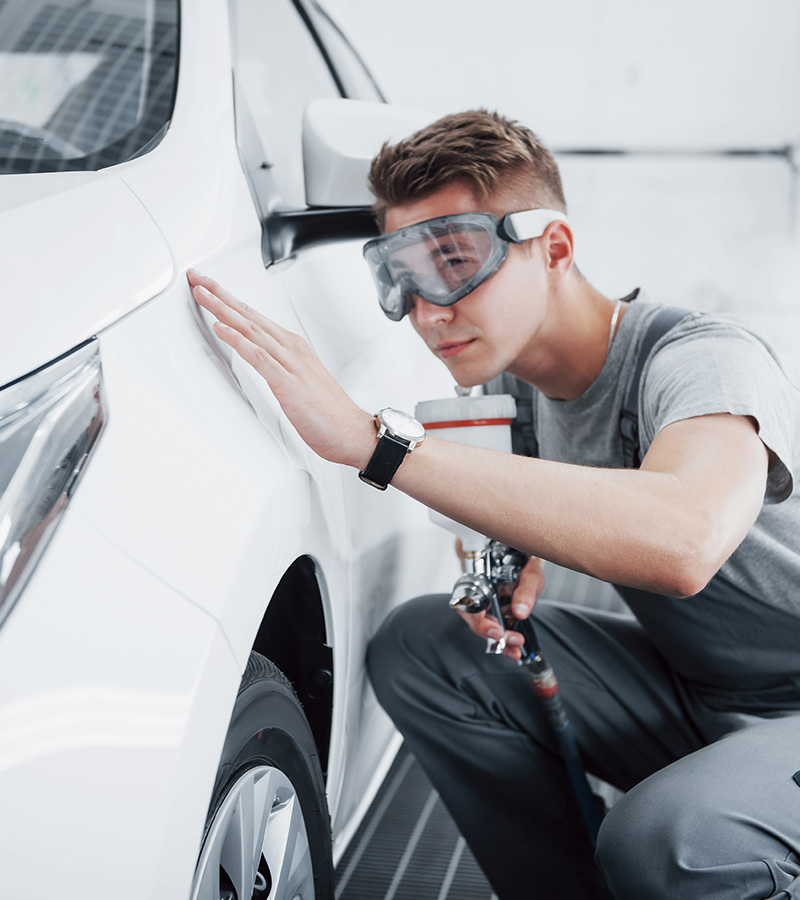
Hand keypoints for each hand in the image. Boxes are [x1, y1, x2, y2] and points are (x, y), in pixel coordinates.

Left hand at [188, 269, 375, 467]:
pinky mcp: (288, 383)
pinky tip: (222, 329)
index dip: (229, 299)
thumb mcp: (299, 381)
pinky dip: (238, 340)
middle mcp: (291, 349)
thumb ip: (278, 367)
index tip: (209, 287)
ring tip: (201, 295)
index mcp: (293, 347)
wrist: (352, 432)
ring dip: (223, 310)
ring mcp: (290, 364)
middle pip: (249, 315)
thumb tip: (258, 360)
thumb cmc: (329, 413)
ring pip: (251, 329)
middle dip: (220, 295)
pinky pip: (259, 356)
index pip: (255, 317)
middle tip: (197, 278)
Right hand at [455, 556, 544, 660]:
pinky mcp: (494, 617)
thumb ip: (525, 592)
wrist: (524, 564)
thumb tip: (520, 612)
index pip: (470, 601)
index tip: (494, 628)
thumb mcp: (530, 575)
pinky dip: (503, 643)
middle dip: (490, 633)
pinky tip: (514, 650)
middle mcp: (479, 595)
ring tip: (515, 649)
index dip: (478, 617)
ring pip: (483, 628)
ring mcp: (485, 607)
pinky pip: (494, 631)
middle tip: (510, 639)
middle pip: (474, 619)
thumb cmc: (523, 567)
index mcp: (482, 580)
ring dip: (498, 642)